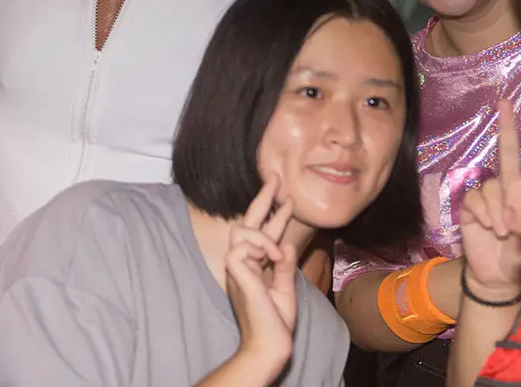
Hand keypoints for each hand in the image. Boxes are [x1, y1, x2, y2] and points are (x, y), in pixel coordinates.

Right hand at [225, 176, 298, 378]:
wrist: (270, 342)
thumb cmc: (276, 321)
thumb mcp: (285, 286)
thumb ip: (284, 264)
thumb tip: (285, 243)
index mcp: (256, 266)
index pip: (263, 233)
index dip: (274, 213)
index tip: (287, 196)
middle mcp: (244, 263)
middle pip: (248, 222)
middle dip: (263, 198)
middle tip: (276, 177)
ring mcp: (237, 267)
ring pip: (242, 230)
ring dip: (263, 231)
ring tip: (277, 247)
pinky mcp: (234, 272)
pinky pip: (242, 246)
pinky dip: (260, 246)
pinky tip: (272, 255)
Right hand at [459, 99, 520, 300]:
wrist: (500, 278)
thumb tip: (519, 199)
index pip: (519, 153)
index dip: (510, 127)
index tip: (505, 102)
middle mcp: (505, 185)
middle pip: (504, 159)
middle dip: (506, 140)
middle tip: (518, 171)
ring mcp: (486, 195)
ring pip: (492, 186)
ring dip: (499, 208)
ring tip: (504, 230)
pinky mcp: (469, 207)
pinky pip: (475, 198)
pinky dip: (483, 213)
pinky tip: (488, 227)